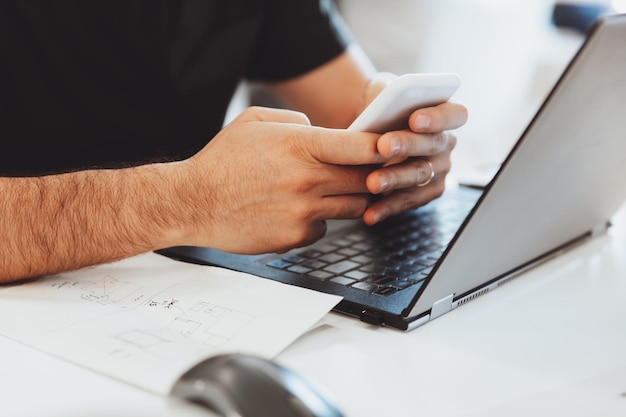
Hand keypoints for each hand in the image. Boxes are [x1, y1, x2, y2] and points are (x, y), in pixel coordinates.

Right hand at [178, 106, 388, 253]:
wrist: (194, 202)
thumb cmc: (223, 160)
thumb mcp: (255, 120)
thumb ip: (295, 120)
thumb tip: (322, 131)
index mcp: (301, 146)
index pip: (363, 147)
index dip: (384, 148)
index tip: (391, 149)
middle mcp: (308, 180)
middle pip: (365, 180)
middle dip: (371, 175)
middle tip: (367, 171)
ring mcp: (304, 211)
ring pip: (353, 207)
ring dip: (349, 198)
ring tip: (328, 189)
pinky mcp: (296, 236)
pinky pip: (325, 227)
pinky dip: (319, 219)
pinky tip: (296, 210)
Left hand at [363, 100, 467, 224]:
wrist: (371, 130)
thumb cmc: (382, 109)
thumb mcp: (385, 96)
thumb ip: (390, 98)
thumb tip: (383, 104)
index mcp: (444, 114)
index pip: (454, 114)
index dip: (437, 117)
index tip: (415, 120)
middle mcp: (445, 143)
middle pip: (433, 145)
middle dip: (407, 146)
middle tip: (384, 146)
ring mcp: (439, 169)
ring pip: (420, 175)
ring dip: (395, 179)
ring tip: (372, 182)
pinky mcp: (427, 192)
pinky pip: (408, 201)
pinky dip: (387, 207)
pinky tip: (370, 213)